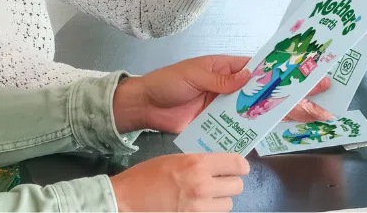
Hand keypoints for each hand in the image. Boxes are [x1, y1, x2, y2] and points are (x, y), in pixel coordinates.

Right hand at [110, 153, 247, 211]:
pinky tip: (198, 205)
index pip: (237, 164)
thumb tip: (217, 164)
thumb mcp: (173, 159)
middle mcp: (203, 185)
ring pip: (228, 204)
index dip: (239, 165)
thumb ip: (197, 162)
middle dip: (230, 183)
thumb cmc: (146, 175)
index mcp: (197, 164)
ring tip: (206, 195)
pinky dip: (210, 210)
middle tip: (220, 181)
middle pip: (238, 186)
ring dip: (220, 199)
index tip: (236, 167)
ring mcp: (199, 207)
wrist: (127, 199)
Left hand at [112, 57, 334, 133]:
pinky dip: (263, 131)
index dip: (287, 71)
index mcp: (229, 68)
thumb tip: (247, 77)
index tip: (309, 72)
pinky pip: (246, 128)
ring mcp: (230, 107)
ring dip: (286, 115)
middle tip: (324, 101)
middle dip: (297, 96)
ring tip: (314, 118)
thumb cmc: (167, 82)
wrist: (147, 106)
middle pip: (270, 91)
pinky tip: (283, 134)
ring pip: (263, 111)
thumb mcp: (193, 74)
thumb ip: (219, 78)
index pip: (263, 68)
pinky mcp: (222, 125)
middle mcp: (234, 87)